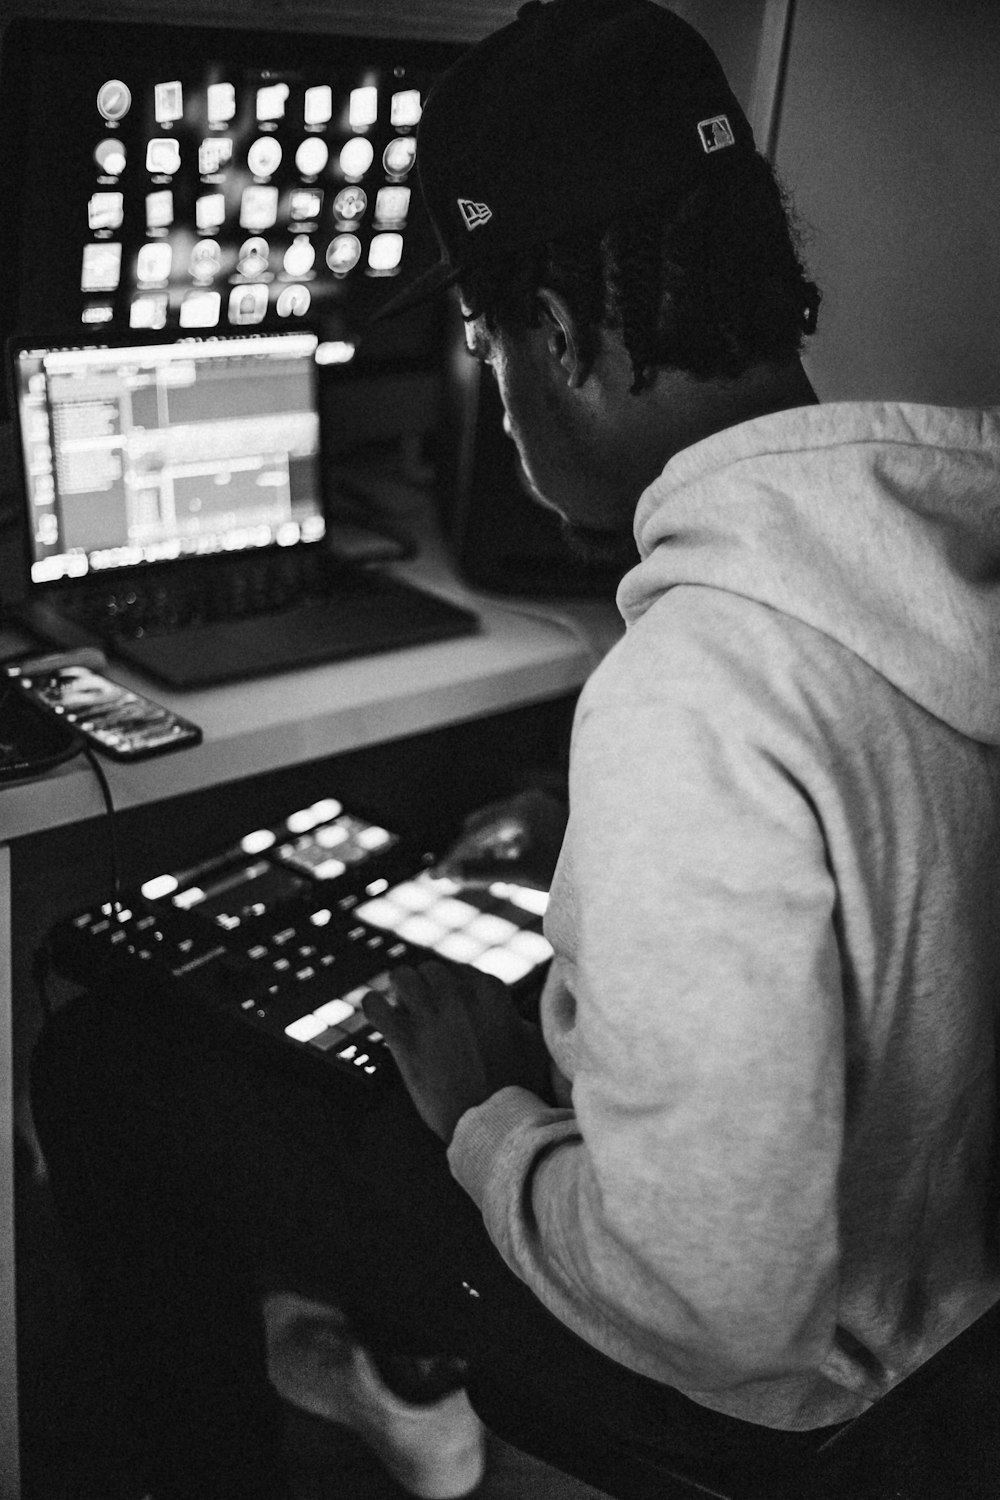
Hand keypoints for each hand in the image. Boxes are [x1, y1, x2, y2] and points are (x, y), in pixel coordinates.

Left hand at [362, 961, 551, 1141]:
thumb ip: (517, 1019)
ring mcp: (429, 1014)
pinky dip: (374, 1007)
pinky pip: (374, 1005)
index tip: (449, 1009)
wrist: (492, 1121)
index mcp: (489, 990)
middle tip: (424, 1012)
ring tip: (401, 1009)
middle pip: (430, 971)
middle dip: (425, 989)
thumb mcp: (531, 1043)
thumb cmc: (516, 1085)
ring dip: (400, 991)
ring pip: (401, 977)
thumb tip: (511, 1015)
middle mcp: (457, 993)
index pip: (460, 972)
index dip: (452, 992)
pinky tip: (379, 1017)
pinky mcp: (404, 1038)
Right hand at [432, 788, 567, 889]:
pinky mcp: (552, 818)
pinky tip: (505, 861)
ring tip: (475, 869)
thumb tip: (448, 875)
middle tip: (449, 874)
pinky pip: (517, 829)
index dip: (455, 857)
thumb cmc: (572, 868)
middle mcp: (530, 802)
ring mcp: (542, 807)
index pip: (476, 834)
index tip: (438, 876)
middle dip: (468, 850)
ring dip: (486, 848)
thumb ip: (484, 872)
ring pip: (501, 827)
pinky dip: (505, 845)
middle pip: (485, 826)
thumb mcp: (523, 873)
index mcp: (521, 809)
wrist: (615, 867)